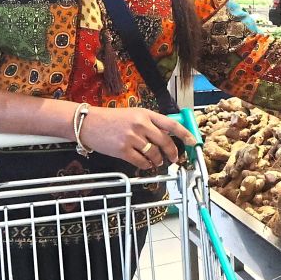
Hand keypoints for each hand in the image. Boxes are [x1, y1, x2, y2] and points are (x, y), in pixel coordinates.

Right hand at [78, 106, 194, 169]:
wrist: (88, 123)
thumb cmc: (110, 119)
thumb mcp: (133, 114)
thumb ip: (149, 123)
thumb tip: (167, 136)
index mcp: (145, 114)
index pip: (171, 124)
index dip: (185, 134)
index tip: (192, 142)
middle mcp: (140, 125)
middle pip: (165, 142)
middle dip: (173, 153)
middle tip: (175, 159)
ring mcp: (131, 138)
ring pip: (154, 154)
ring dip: (158, 161)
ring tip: (157, 162)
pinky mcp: (122, 150)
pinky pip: (141, 162)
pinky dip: (147, 165)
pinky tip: (146, 164)